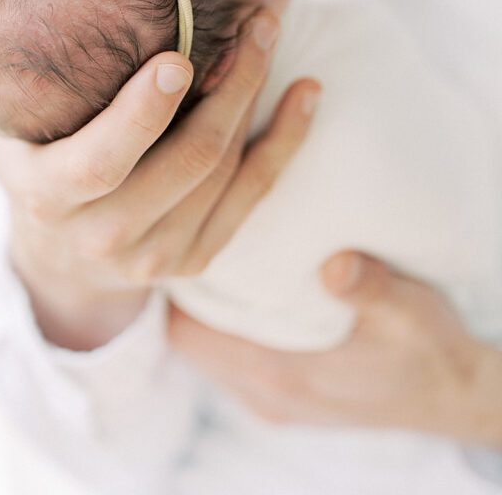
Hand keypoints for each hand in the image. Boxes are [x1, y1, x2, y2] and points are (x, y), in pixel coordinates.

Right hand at [0, 10, 319, 350]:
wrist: (60, 257)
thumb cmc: (30, 161)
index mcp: (48, 195)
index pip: (99, 161)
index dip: (141, 115)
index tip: (178, 58)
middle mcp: (104, 234)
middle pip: (185, 161)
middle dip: (228, 87)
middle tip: (254, 21)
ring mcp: (156, 254)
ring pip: (226, 174)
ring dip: (257, 100)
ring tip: (272, 33)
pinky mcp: (197, 257)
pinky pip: (255, 197)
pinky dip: (285, 142)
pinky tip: (307, 92)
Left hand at [168, 251, 501, 445]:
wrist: (456, 395)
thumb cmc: (430, 350)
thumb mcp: (408, 311)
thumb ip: (369, 288)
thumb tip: (334, 263)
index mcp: (281, 375)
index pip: (188, 334)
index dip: (177, 287)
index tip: (181, 236)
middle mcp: (267, 395)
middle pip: (189, 341)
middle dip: (184, 291)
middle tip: (191, 232)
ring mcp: (275, 400)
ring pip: (208, 352)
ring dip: (205, 310)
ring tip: (213, 254)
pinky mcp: (287, 396)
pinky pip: (233, 359)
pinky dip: (228, 326)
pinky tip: (246, 289)